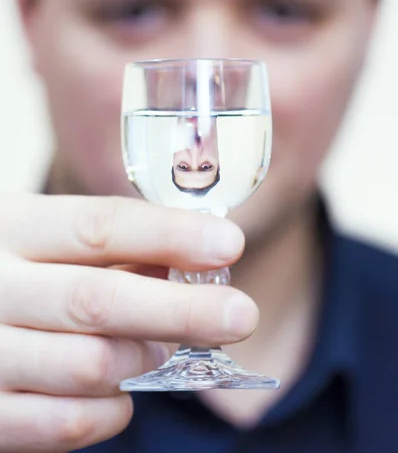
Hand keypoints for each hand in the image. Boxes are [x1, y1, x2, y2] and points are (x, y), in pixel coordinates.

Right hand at [0, 195, 256, 450]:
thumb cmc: (23, 272)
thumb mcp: (49, 238)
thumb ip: (111, 246)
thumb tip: (194, 261)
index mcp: (12, 228)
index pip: (98, 226)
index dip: (170, 235)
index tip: (229, 243)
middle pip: (98, 300)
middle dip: (182, 310)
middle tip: (240, 314)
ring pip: (92, 365)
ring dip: (146, 358)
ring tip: (162, 348)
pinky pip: (70, 424)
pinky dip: (114, 409)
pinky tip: (120, 388)